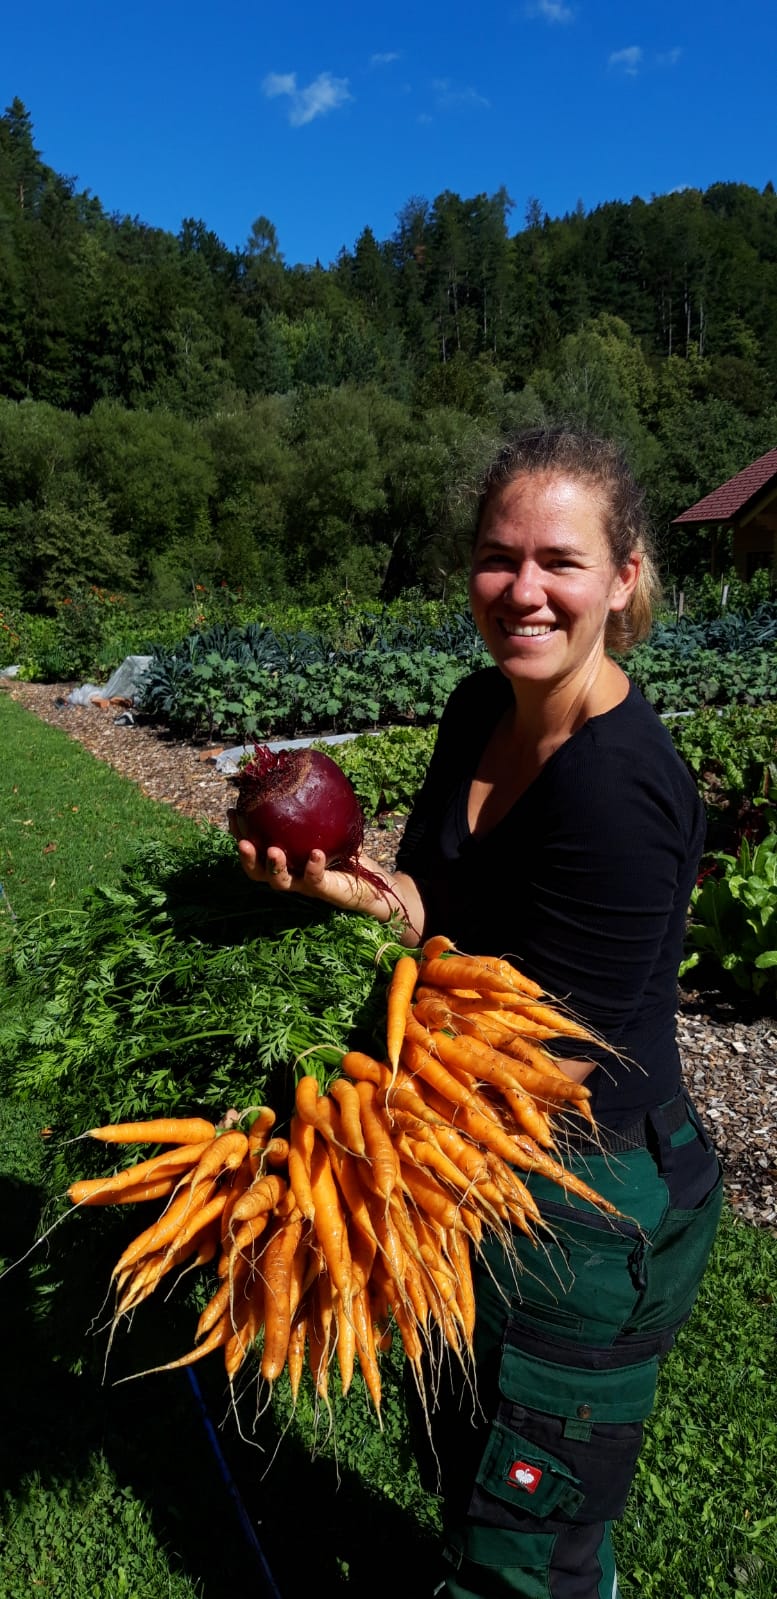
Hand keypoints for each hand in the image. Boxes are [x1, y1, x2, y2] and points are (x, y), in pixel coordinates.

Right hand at [230, 824, 424, 942]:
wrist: (376, 883)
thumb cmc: (349, 853)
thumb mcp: (329, 828)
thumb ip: (315, 810)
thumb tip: (306, 772)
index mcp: (286, 860)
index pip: (256, 848)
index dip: (240, 834)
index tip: (233, 812)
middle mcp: (291, 875)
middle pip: (257, 872)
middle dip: (246, 857)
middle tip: (242, 841)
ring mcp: (306, 885)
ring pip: (280, 882)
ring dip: (274, 867)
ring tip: (273, 851)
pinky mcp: (325, 891)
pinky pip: (315, 879)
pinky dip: (313, 866)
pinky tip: (316, 853)